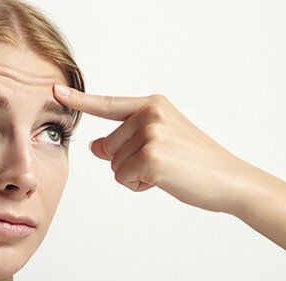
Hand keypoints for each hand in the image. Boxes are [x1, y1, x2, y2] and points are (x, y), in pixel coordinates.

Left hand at [53, 84, 250, 213]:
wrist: (229, 179)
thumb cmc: (194, 161)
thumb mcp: (158, 142)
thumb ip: (123, 140)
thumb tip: (94, 146)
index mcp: (153, 105)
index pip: (108, 103)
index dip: (80, 100)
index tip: (56, 91)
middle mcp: (151, 113)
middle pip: (108, 145)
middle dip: (127, 161)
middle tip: (161, 163)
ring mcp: (151, 133)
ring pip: (114, 164)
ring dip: (134, 174)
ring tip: (165, 170)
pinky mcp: (152, 157)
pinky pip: (123, 178)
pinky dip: (139, 185)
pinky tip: (164, 180)